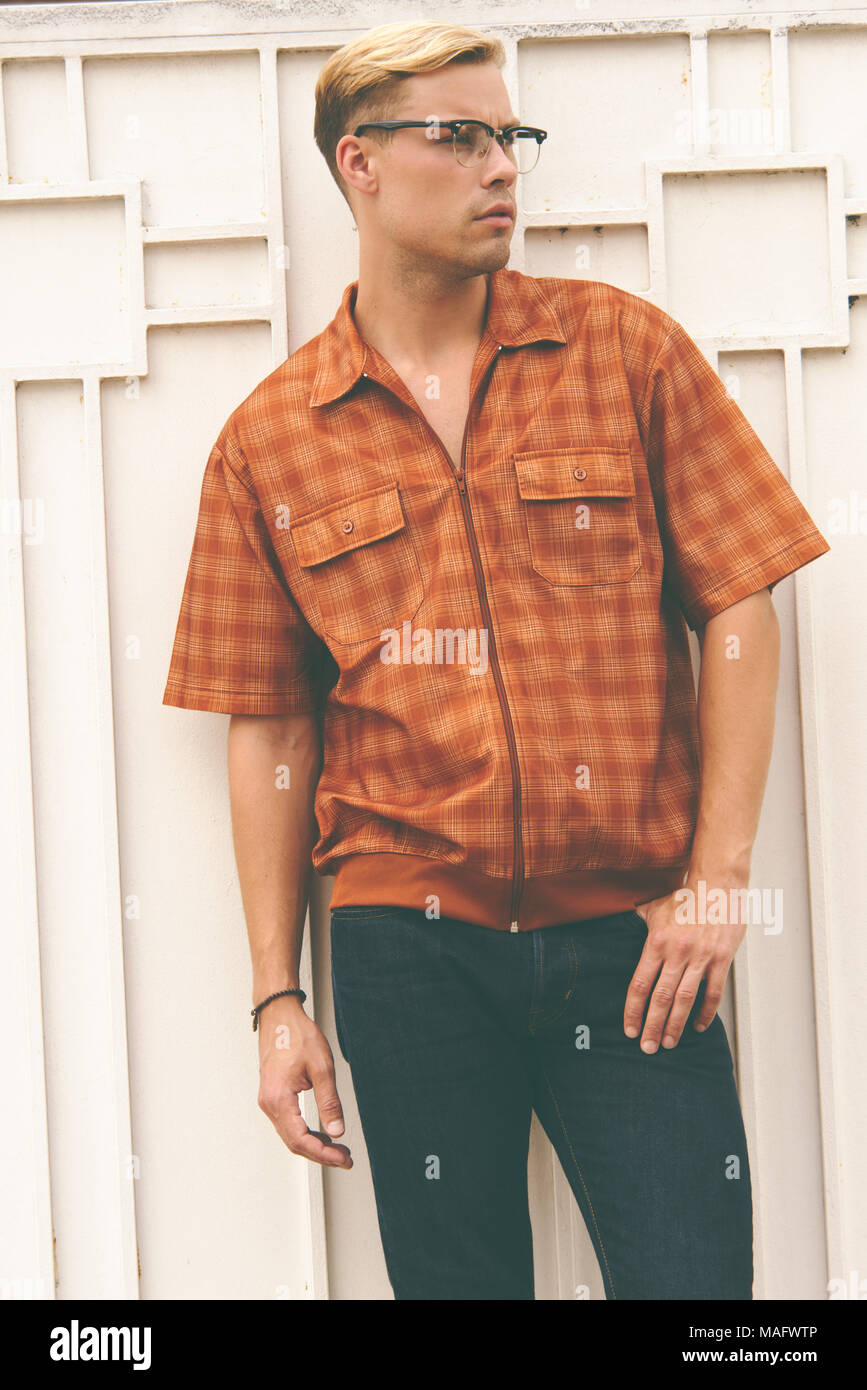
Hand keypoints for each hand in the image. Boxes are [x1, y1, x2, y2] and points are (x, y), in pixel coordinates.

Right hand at [256, 996, 352, 1167]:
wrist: (279, 1016)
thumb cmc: (298, 1035)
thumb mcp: (321, 1067)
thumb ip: (329, 1102)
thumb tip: (337, 1130)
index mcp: (279, 1098)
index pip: (300, 1140)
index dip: (323, 1154)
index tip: (343, 1158)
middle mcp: (269, 1103)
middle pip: (294, 1143)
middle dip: (321, 1154)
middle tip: (345, 1158)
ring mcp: (268, 1100)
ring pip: (290, 1135)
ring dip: (313, 1145)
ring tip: (338, 1148)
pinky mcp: (273, 1096)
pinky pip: (288, 1123)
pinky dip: (305, 1133)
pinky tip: (322, 1133)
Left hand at [623, 888, 748, 1052]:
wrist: (718, 885)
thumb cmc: (686, 897)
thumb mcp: (654, 908)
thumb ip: (638, 922)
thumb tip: (622, 925)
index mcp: (657, 943)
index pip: (640, 984)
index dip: (633, 1010)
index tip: (630, 1029)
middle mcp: (677, 953)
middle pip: (661, 998)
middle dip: (653, 1026)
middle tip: (648, 1047)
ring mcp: (700, 958)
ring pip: (685, 999)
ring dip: (676, 1025)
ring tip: (669, 1043)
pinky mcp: (721, 960)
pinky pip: (712, 992)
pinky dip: (705, 1012)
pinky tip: (698, 1026)